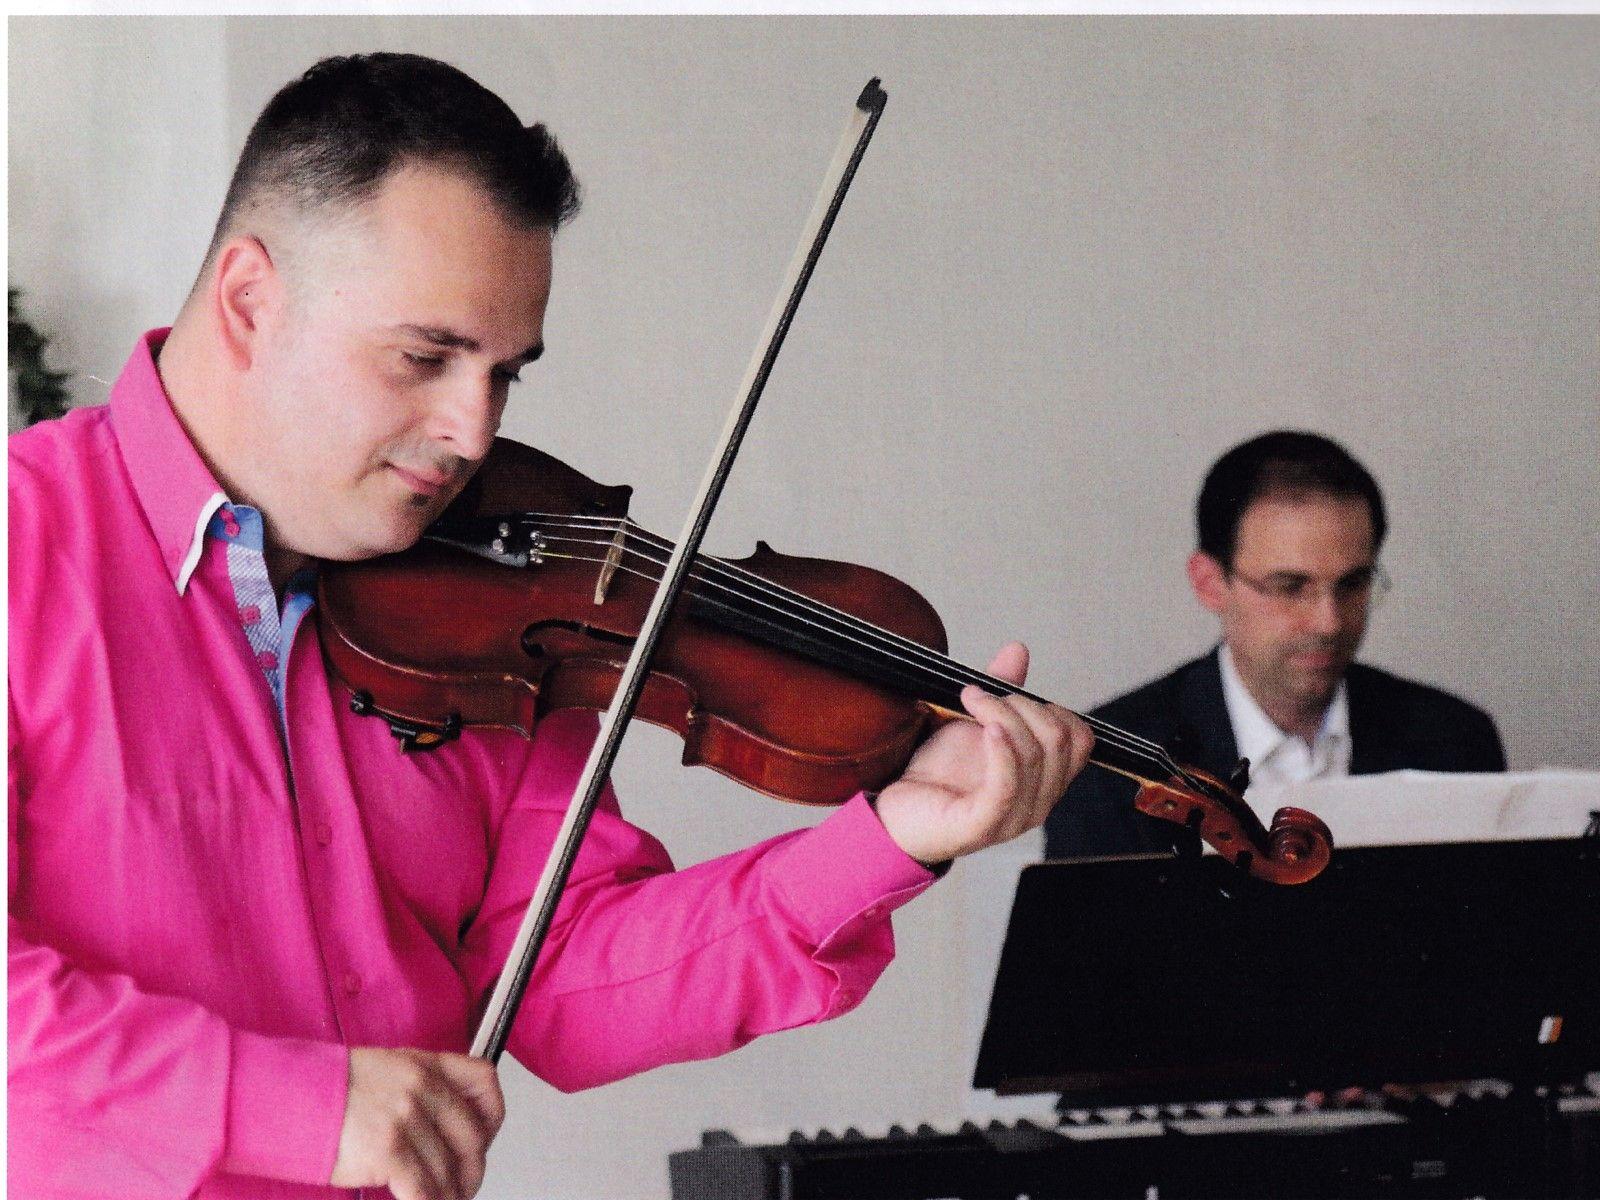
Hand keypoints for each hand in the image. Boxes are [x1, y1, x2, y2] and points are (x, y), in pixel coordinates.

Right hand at [331, 1046, 505, 1199]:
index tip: (484, 1139)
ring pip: (449, 1169)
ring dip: (450, 1194)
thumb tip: (442, 1122)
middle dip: (472, 1170)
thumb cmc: (325, 1087)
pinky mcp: (388, 1150)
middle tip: (463, 1185)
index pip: (484, 1082)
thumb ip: (419, 1086)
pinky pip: (423, 1189)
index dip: (490, 1118)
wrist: (285, 1095)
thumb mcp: (384, 1068)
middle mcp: (421, 1088)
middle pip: (471, 1136)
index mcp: (424, 1064)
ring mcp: (406, 1119)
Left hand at [873, 642, 1092, 864]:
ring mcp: (1013, 818)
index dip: (1049, 706)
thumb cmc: (937, 774)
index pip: (1079, 738)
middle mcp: (1038, 802)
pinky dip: (1002, 751)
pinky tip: (988, 728)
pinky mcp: (983, 827)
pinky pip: (1007, 786)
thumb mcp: (973, 722)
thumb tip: (1017, 650)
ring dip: (1001, 715)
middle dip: (1021, 704)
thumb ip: (1001, 691)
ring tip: (970, 700)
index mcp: (1044, 779)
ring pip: (1034, 755)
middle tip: (978, 695)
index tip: (1006, 692)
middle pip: (1059, 740)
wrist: (897, 810)